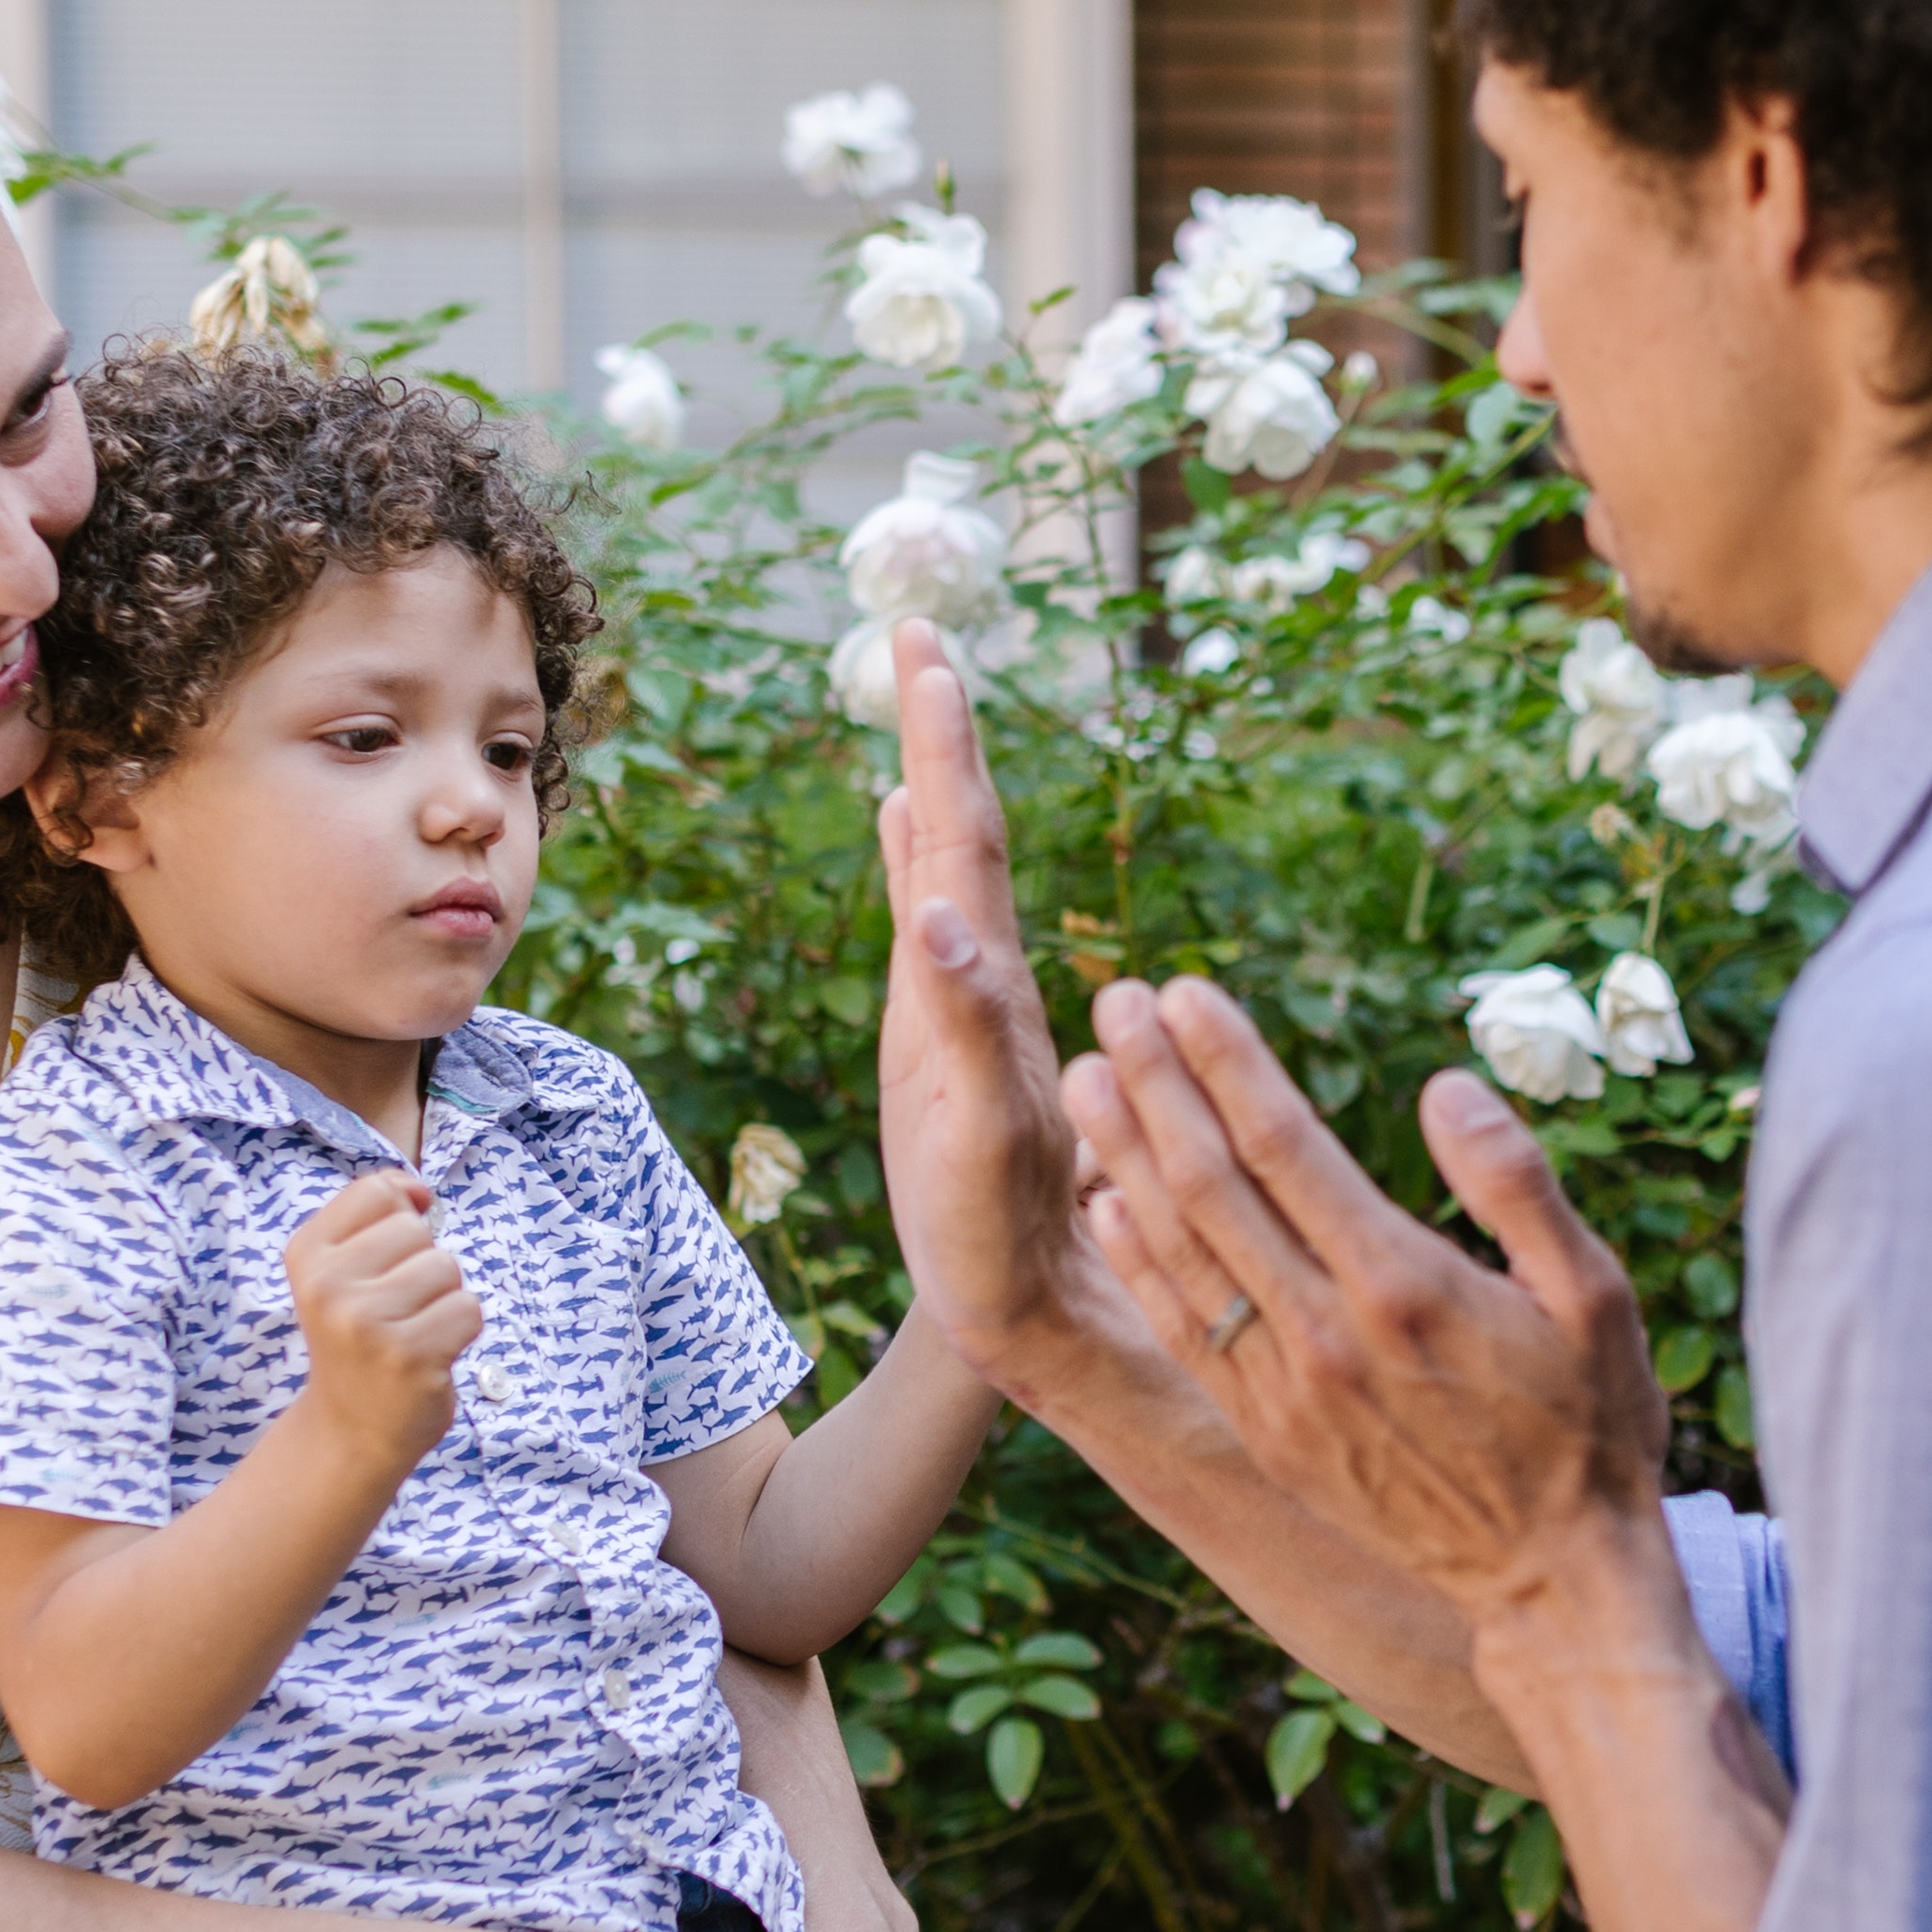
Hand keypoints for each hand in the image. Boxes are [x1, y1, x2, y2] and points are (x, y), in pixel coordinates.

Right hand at [284, 1170, 479, 1471]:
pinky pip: (468, 1309)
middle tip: (396, 1310)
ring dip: (444, 1299)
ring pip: (446, 1267)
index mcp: (306, 1255)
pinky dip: (461, 1331)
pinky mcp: (408, 1355)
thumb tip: (419, 1190)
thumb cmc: (359, 1340)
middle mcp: (327, 1286)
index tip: (388, 1259)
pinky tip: (430, 1354)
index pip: (376, 1191)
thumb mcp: (345, 1270)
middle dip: (422, 1265)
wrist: (351, 1430)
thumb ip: (377, 1215)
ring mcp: (366, 1322)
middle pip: (416, 1229)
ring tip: (412, 1332)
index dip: (400, 1215)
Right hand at [872, 625, 1138, 1390]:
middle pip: (961, 828)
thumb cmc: (1006, 1235)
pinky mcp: (941, 1038)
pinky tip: (903, 822)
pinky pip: (927, 920)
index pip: (970, 837)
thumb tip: (938, 909)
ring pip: (946, 863)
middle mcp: (979, 977)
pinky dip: (912, 856)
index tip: (931, 650)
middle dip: (939, 729)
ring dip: (930, 777)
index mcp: (989, 983)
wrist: (1028, 1301)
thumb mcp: (986, 1131)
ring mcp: (961, 1003)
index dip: (947, 745)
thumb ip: (968, 1021)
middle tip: (920, 630)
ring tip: (918, 698)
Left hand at [1067, 978, 1670, 1624]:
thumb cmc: (1590, 1427)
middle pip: (1211, 1184)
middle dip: (1156, 1085)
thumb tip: (1445, 1087)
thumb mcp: (1595, 1297)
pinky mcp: (1267, 1433)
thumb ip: (1517, 1185)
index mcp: (1400, 1284)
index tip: (1186, 994)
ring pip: (1179, 1252)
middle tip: (1115, 1002)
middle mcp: (1323, 1333)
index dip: (1226, 1063)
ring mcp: (1284, 1390)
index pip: (1284, 1147)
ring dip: (1126, 1158)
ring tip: (1084, 1078)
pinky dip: (1137, 1264)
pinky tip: (1106, 1205)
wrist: (1552, 1582)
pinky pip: (1180, 1333)